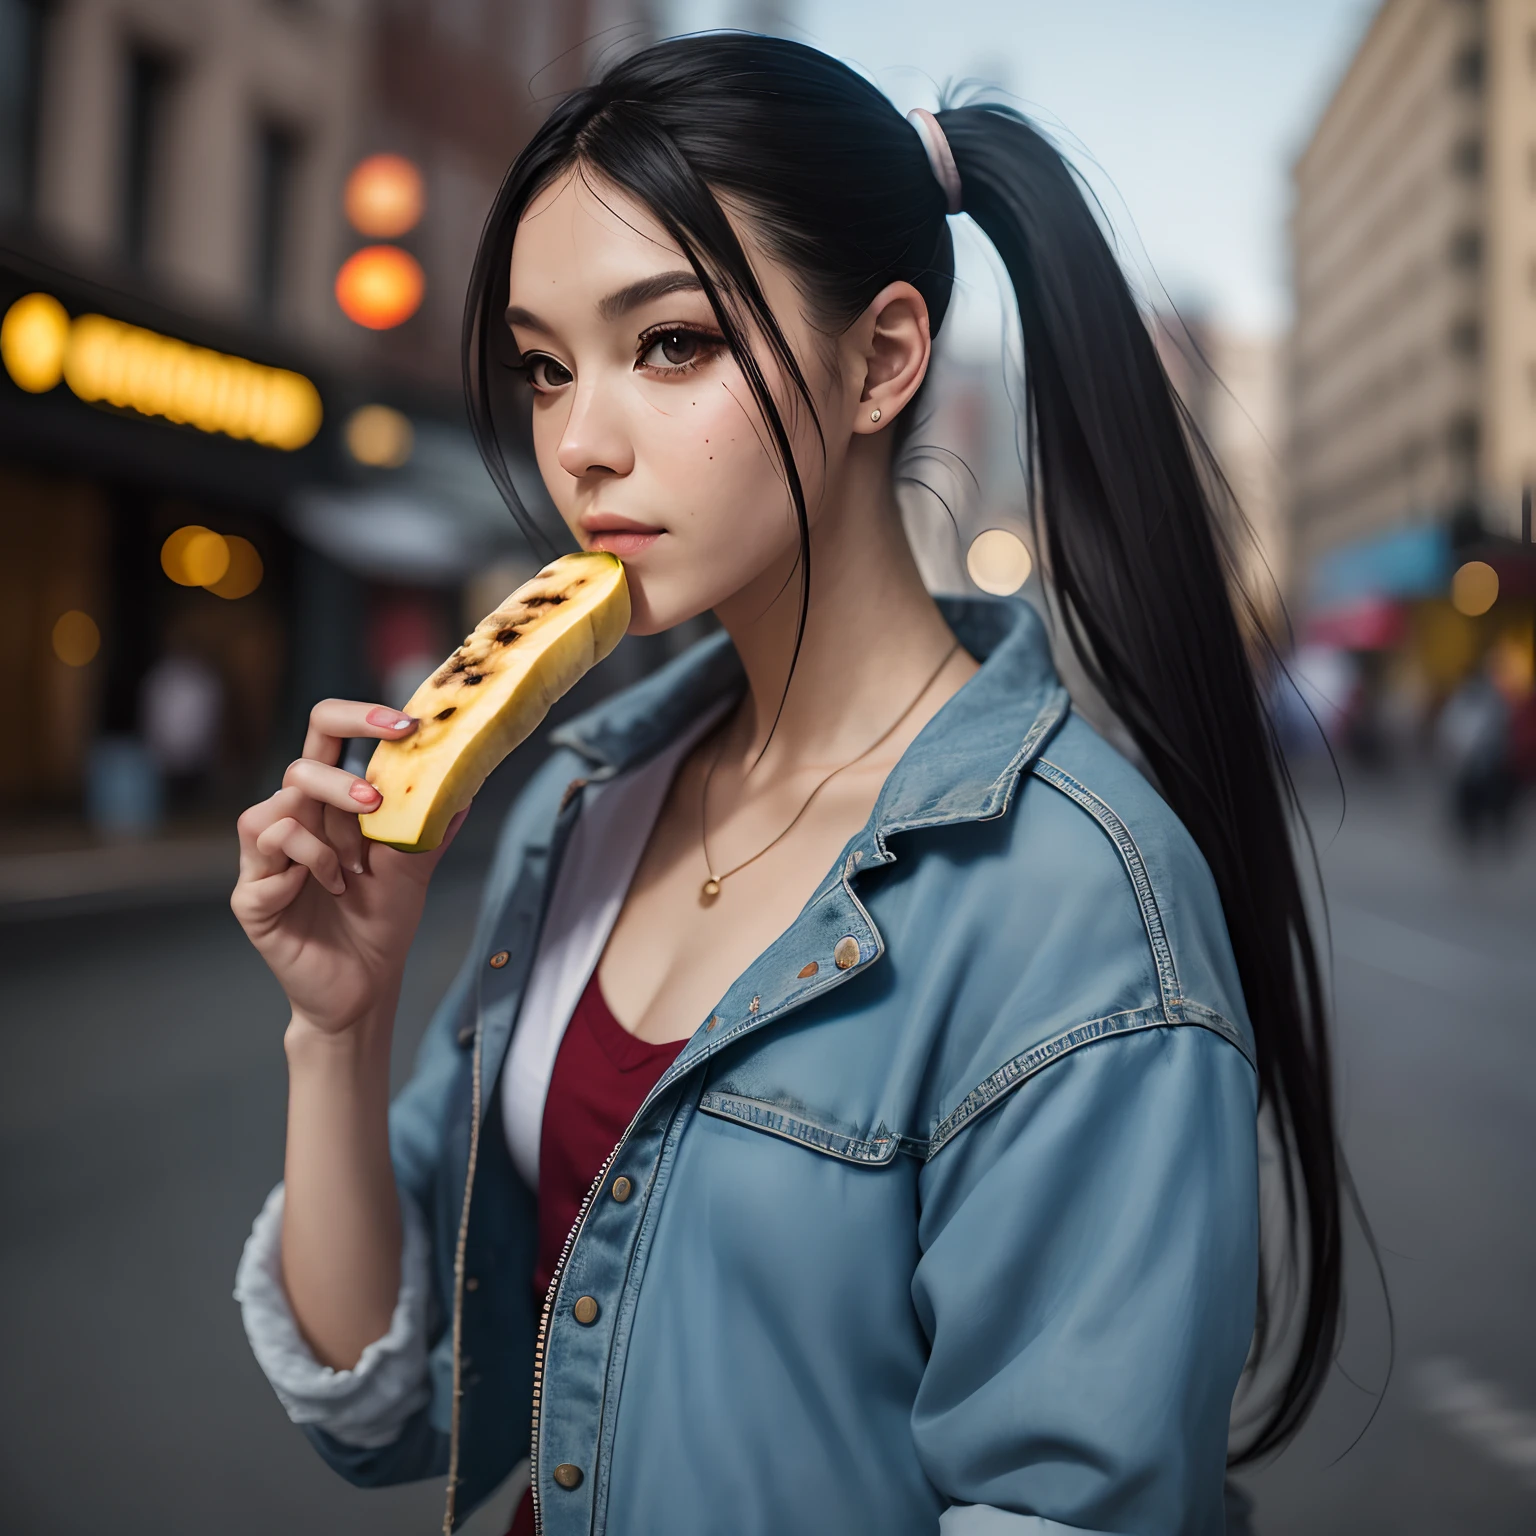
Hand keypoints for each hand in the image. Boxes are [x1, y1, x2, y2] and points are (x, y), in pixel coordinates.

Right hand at [231, 700, 467, 1035]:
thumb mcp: (415, 867)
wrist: (365, 986)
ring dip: (324, 838)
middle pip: (299, 768)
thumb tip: (465, 782)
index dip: (358, 719)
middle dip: (339, 782)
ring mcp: (267, 859)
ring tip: (352, 873)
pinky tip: (330, 891)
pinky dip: (303, 869)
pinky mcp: (251, 895)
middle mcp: (293, 822)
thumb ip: (428, 824)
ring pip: (275, 811)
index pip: (327, 738)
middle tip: (375, 806)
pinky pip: (263, 860)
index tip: (405, 725)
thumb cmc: (381, 922)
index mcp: (329, 806)